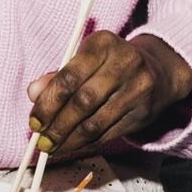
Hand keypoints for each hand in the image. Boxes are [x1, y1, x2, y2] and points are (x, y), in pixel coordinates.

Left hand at [27, 29, 191, 156]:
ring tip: (54, 147)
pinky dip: (86, 143)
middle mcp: (124, 62)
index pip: (69, 77)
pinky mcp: (143, 112)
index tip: (35, 121)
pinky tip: (72, 146)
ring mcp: (138, 88)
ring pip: (95, 123)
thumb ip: (57, 77)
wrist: (158, 72)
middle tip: (42, 140)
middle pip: (82, 102)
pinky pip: (108, 133)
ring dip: (70, 140)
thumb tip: (34, 93)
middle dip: (58, 126)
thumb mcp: (84, 62)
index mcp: (103, 44)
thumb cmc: (111, 66)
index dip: (48, 103)